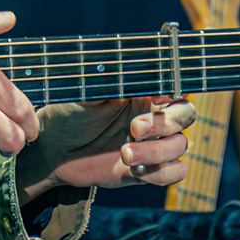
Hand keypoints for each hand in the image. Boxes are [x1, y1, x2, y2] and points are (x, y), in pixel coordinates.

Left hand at [15, 98, 196, 204]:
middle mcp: (153, 116)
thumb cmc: (68, 115)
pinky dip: (161, 174)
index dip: (173, 94)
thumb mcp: (83, 95)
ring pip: (179, 146)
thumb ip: (106, 83)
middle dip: (165, 123)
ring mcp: (152, 144)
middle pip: (186, 116)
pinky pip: (173, 173)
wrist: (54, 152)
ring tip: (125, 154)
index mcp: (142, 93)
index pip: (175, 88)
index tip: (157, 99)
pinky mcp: (147, 171)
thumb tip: (121, 65)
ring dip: (157, 152)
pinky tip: (136, 171)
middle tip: (135, 128)